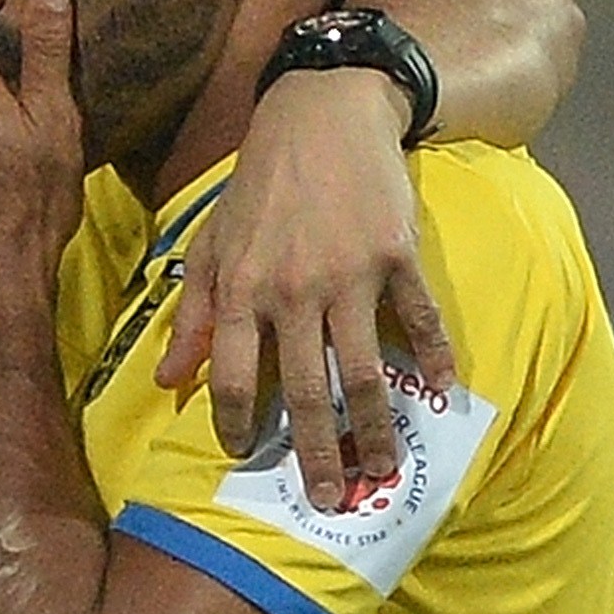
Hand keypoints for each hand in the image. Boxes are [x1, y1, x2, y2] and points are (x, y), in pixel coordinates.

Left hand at [155, 66, 455, 510]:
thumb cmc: (260, 185)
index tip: (244, 458)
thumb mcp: (212, 243)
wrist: (321, 115)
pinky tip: (444, 392)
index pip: (236, 377)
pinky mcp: (397, 256)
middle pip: (305, 390)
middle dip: (315, 452)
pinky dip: (433, 359)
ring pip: (363, 371)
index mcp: (242, 289)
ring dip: (375, 428)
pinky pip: (418, 320)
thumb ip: (195, 315)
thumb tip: (169, 379)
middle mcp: (293, 290)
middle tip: (324, 499)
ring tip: (383, 470)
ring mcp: (349, 275)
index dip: (238, 425)